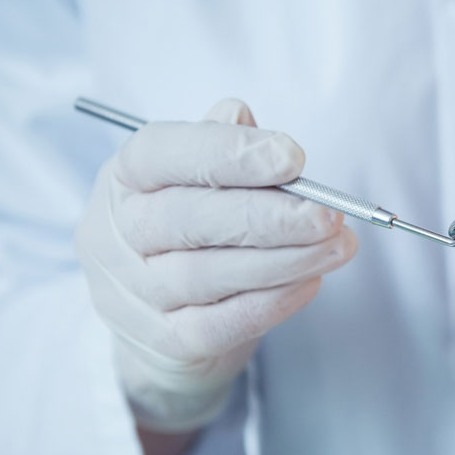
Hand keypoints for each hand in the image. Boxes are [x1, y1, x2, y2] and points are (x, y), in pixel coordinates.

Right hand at [75, 99, 357, 431]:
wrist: (160, 327)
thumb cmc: (190, 236)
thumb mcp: (194, 183)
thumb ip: (220, 149)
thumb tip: (240, 113)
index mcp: (122, 180)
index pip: (162, 154)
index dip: (228, 153)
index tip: (293, 157)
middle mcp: (114, 236)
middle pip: (189, 218)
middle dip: (270, 215)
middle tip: (329, 214)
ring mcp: (133, 294)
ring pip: (211, 273)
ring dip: (286, 259)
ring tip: (339, 246)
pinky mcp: (166, 342)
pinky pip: (225, 322)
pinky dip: (274, 300)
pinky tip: (311, 282)